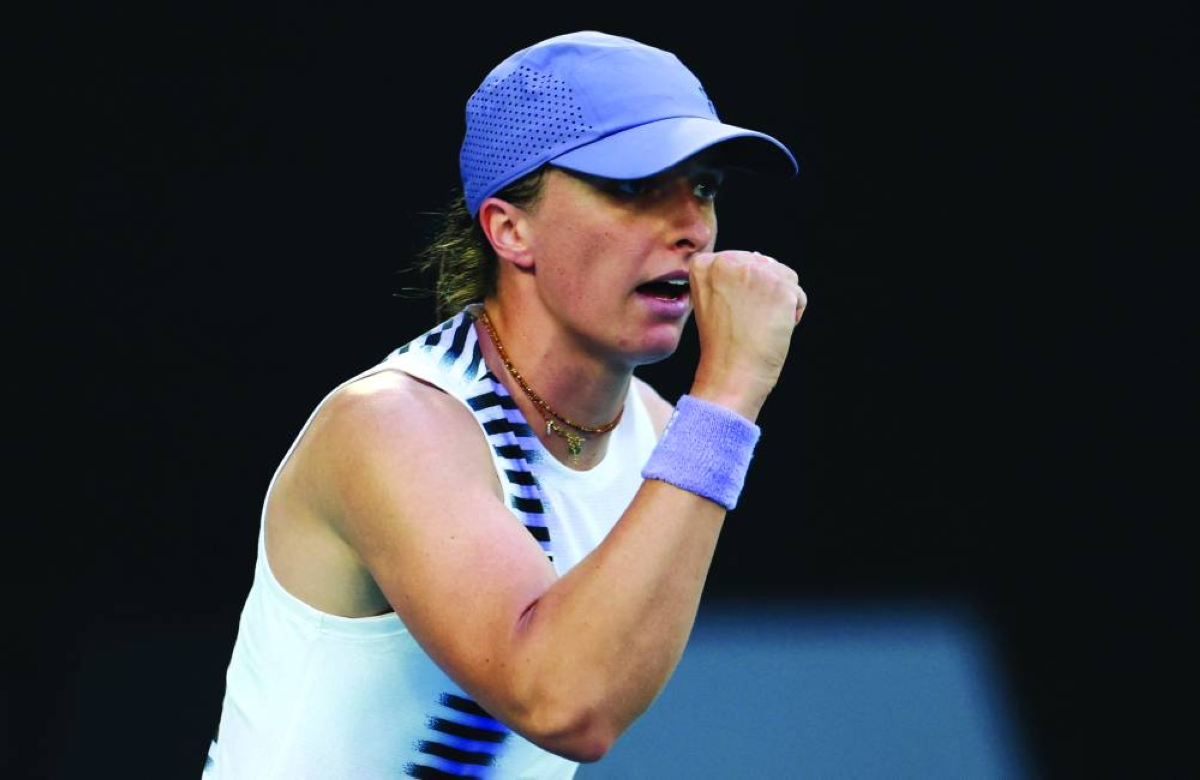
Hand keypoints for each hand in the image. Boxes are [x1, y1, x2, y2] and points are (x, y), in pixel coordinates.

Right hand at [688, 250, 805, 420]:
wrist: (730, 374)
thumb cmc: (723, 345)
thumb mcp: (713, 300)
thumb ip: (730, 276)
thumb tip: (760, 258)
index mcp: (704, 264)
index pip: (740, 262)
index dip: (742, 290)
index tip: (730, 313)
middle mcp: (728, 261)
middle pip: (764, 266)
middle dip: (763, 294)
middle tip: (745, 323)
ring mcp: (755, 272)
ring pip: (784, 278)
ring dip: (778, 303)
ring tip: (758, 326)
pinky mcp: (780, 286)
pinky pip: (798, 296)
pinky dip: (792, 315)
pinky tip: (772, 330)